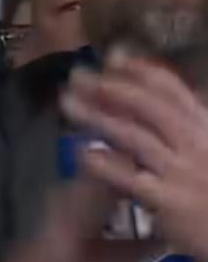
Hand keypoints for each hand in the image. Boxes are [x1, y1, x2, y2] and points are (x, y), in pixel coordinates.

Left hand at [61, 53, 207, 261]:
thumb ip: (193, 124)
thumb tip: (184, 94)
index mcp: (207, 129)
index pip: (172, 90)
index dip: (140, 71)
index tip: (112, 59)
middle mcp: (196, 144)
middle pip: (147, 105)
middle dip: (110, 86)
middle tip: (77, 75)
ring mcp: (182, 172)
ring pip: (133, 135)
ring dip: (97, 115)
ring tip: (67, 103)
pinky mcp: (169, 202)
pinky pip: (129, 178)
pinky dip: (104, 163)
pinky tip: (81, 153)